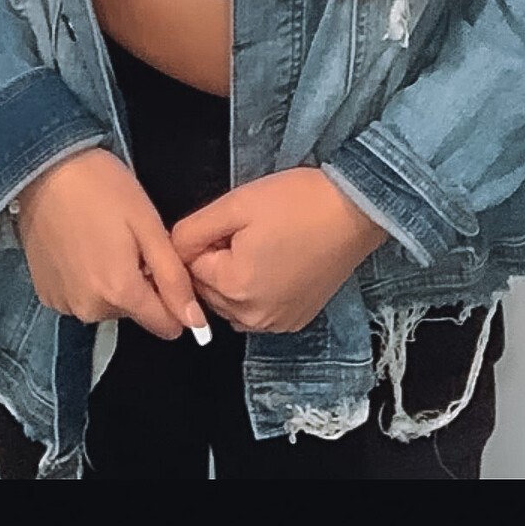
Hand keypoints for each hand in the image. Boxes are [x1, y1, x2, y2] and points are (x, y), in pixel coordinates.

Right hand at [15, 147, 209, 342]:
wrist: (45, 168)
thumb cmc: (101, 188)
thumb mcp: (149, 225)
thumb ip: (173, 277)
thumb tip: (194, 320)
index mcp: (119, 292)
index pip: (165, 325)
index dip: (174, 297)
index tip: (165, 266)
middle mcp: (89, 309)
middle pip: (135, 312)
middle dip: (140, 283)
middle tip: (130, 241)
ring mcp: (64, 303)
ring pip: (107, 305)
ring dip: (112, 281)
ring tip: (104, 240)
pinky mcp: (46, 294)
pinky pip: (81, 298)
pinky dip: (86, 279)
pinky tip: (82, 247)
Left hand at [169, 167, 387, 334]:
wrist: (355, 211)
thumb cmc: (297, 202)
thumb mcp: (236, 204)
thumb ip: (193, 231)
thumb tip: (168, 250)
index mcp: (235, 288)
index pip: (190, 268)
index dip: (205, 239)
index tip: (231, 222)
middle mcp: (253, 317)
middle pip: (208, 289)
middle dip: (217, 261)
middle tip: (249, 230)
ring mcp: (277, 324)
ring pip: (231, 302)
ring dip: (235, 278)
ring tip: (265, 244)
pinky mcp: (295, 321)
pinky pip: (258, 310)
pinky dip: (258, 290)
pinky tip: (278, 261)